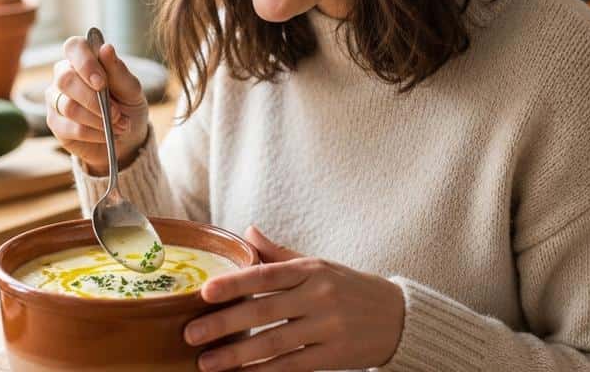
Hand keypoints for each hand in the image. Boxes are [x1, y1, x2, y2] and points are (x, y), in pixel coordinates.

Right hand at [45, 36, 149, 174]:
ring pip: (69, 107)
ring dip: (98, 119)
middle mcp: (64, 75)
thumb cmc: (128, 106)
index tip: (101, 83)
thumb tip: (106, 48)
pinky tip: (106, 134)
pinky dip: (94, 133)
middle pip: (66, 80)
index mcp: (83, 59)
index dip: (85, 63)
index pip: (74, 47)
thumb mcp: (131, 89)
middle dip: (94, 100)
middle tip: (118, 114)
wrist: (127, 138)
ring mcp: (56, 99)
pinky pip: (71, 128)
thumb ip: (118, 71)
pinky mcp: (55, 122)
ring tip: (119, 126)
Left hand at [184, 226, 404, 371]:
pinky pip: (293, 367)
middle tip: (191, 333)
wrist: (399, 317)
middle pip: (264, 311)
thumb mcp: (319, 265)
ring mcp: (328, 327)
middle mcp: (319, 296)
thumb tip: (246, 232)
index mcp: (311, 270)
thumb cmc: (350, 288)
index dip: (234, 283)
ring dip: (237, 356)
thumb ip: (279, 254)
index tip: (204, 292)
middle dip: (224, 324)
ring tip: (206, 363)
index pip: (266, 274)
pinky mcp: (335, 356)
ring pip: (274, 343)